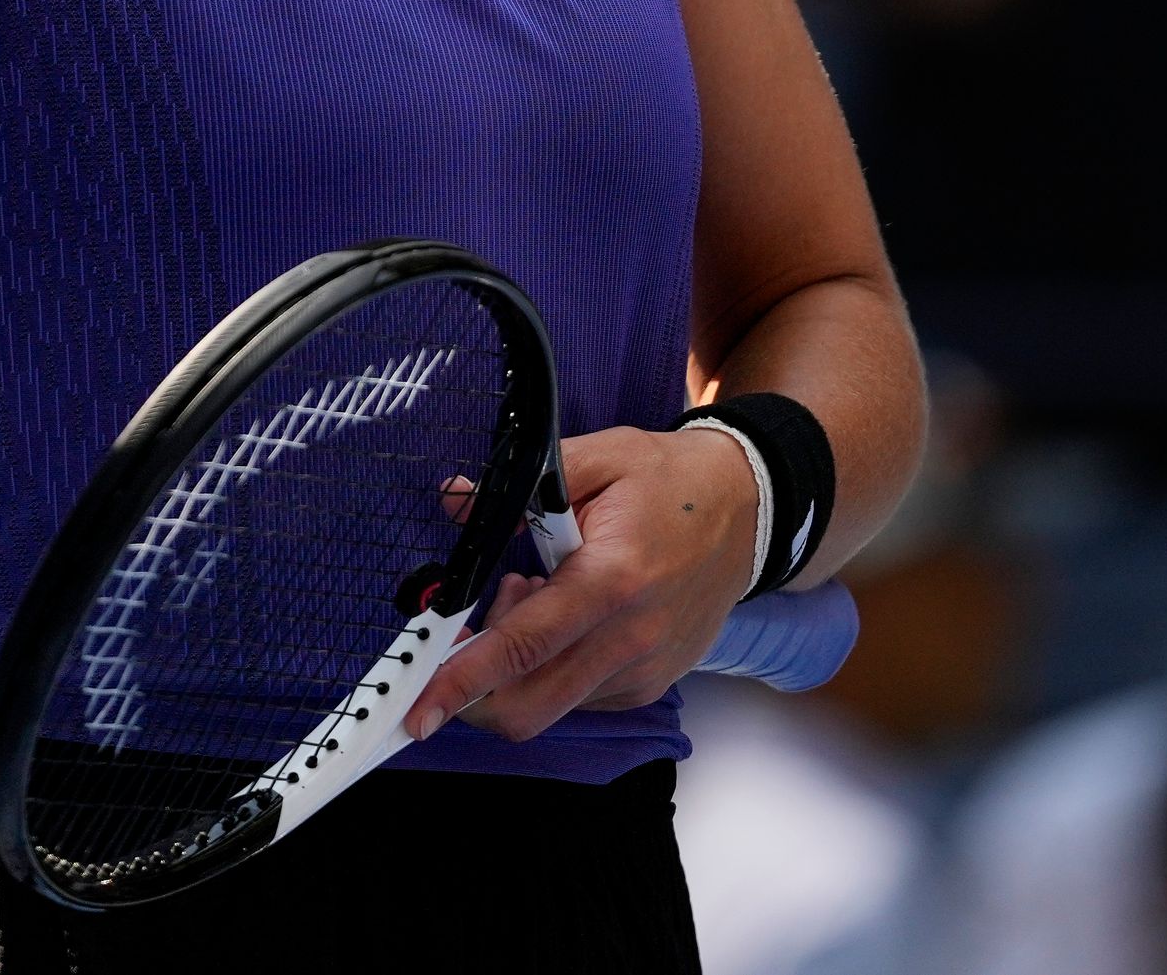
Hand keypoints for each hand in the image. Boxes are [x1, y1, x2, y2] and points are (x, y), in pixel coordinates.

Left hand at [404, 425, 756, 740]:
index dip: (461, 680)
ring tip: (534, 593)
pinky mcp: (649, 686)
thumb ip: (521, 485)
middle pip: (527, 706)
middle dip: (471, 691)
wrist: (748, 510)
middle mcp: (631, 641)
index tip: (418, 706)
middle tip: (471, 626)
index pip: (522, 646)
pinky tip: (561, 614)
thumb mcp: (596, 459)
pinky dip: (547, 669)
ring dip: (513, 668)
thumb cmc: (668, 483)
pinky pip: (575, 698)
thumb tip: (455, 500)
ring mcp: (644, 672)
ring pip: (547, 705)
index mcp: (613, 581)